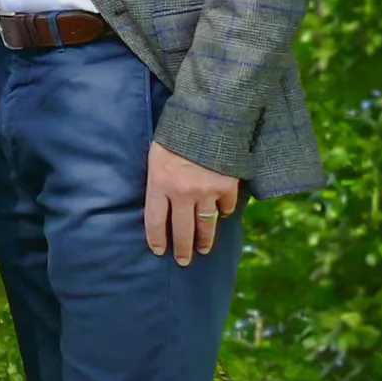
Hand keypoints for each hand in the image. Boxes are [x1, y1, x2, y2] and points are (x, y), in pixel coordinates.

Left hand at [144, 140, 240, 265]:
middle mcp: (182, 194)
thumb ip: (158, 181)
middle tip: (183, 261)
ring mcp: (206, 192)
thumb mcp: (155, 158)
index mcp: (159, 185)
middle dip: (182, 249)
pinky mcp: (227, 187)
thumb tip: (161, 202)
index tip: (159, 251)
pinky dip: (223, 212)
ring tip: (203, 249)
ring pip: (205, 225)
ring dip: (204, 240)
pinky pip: (225, 207)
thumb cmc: (174, 136)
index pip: (154, 222)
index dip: (157, 240)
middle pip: (181, 230)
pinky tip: (220, 215)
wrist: (207, 119)